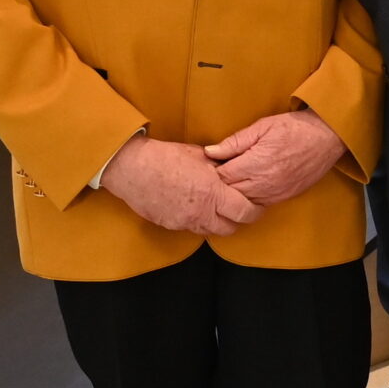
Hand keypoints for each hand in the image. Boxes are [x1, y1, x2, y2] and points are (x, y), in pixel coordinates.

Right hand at [101, 134, 261, 233]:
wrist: (132, 168)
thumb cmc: (166, 157)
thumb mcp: (201, 156)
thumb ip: (221, 167)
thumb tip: (234, 170)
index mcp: (213, 193)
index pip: (245, 213)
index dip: (254, 211)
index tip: (256, 206)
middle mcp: (201, 212)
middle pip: (230, 228)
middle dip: (237, 220)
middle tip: (238, 209)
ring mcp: (184, 221)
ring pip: (210, 231)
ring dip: (217, 222)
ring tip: (215, 208)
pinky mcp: (170, 225)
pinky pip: (191, 228)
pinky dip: (197, 221)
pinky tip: (194, 207)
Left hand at [206, 109, 347, 207]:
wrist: (327, 137)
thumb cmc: (295, 128)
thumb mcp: (262, 126)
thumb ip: (235, 141)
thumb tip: (210, 152)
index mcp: (256, 163)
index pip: (222, 175)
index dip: (213, 170)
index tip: (211, 164)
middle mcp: (265, 182)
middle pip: (230, 192)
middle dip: (221, 183)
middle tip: (218, 172)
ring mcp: (276, 192)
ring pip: (244, 202)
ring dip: (235, 193)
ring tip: (233, 179)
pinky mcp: (285, 196)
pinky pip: (260, 205)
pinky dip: (251, 197)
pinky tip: (250, 186)